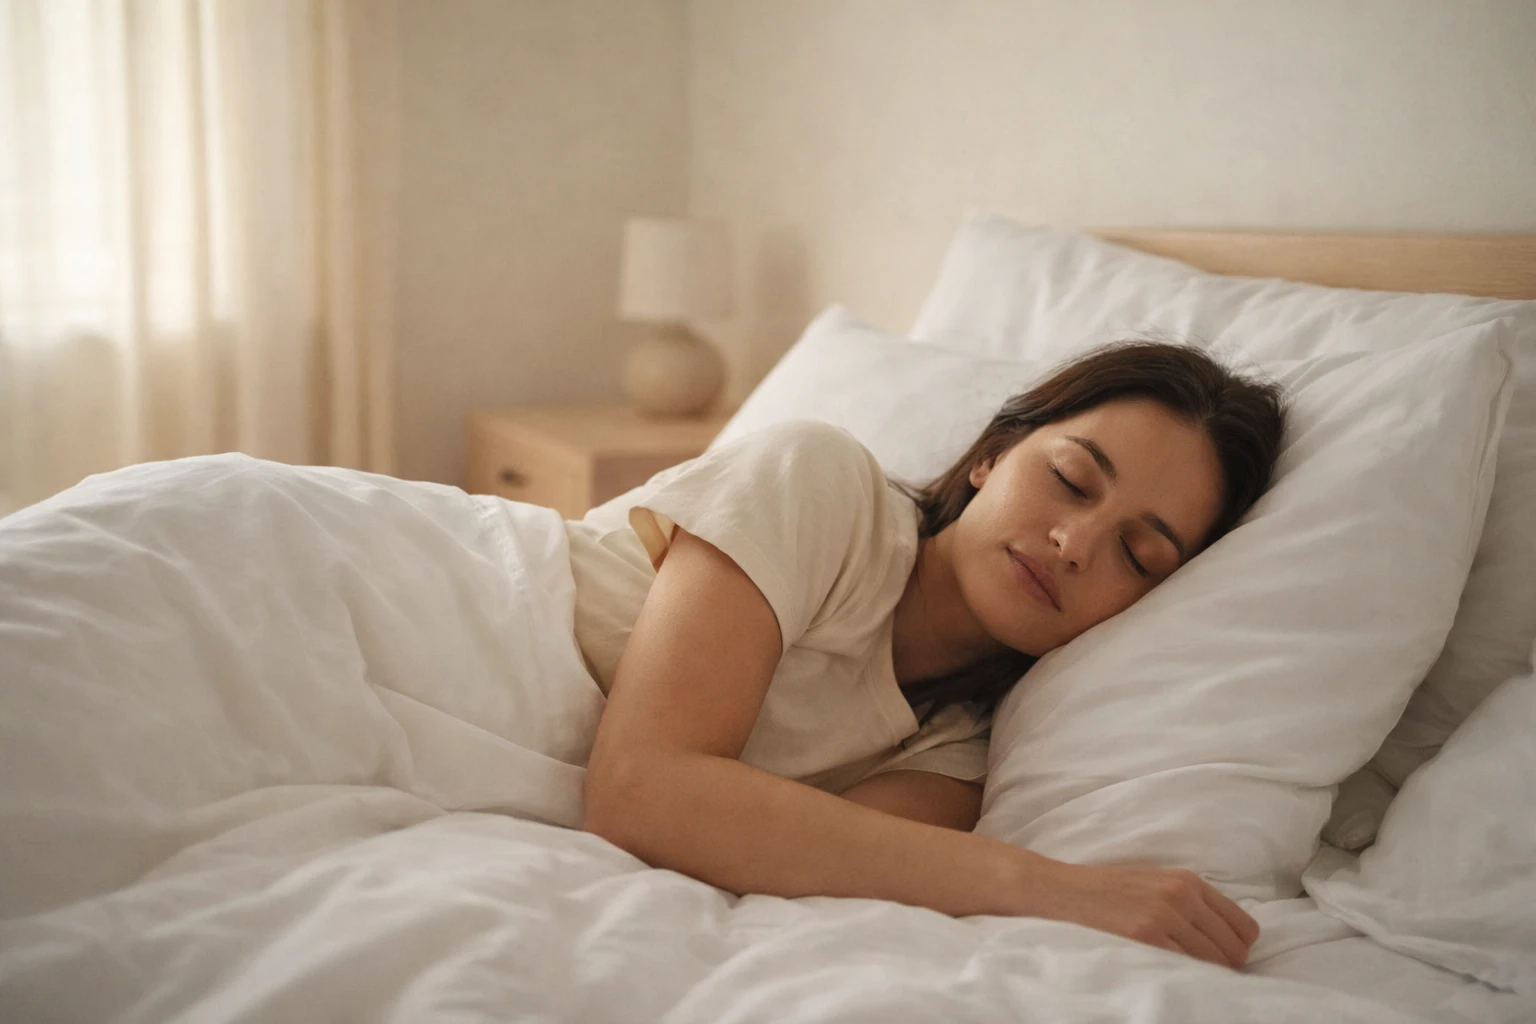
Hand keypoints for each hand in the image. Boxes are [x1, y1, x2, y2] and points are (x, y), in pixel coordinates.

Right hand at [1027, 860, 1260, 968]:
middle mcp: (1181, 896)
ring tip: (1183, 976)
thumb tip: (1227, 940)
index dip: (1238, 949)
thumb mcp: (1154, 883)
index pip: (1244, 926)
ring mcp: (1164, 916)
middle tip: (1202, 975)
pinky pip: (1185, 969)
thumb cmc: (1105, 891)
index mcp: (1187, 881)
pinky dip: (1184, 979)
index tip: (1222, 960)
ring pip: (1214, 964)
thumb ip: (1189, 902)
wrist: (1059, 890)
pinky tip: (1168, 975)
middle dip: (1225, 968)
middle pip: (1233, 949)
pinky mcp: (1145, 937)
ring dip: (1205, 976)